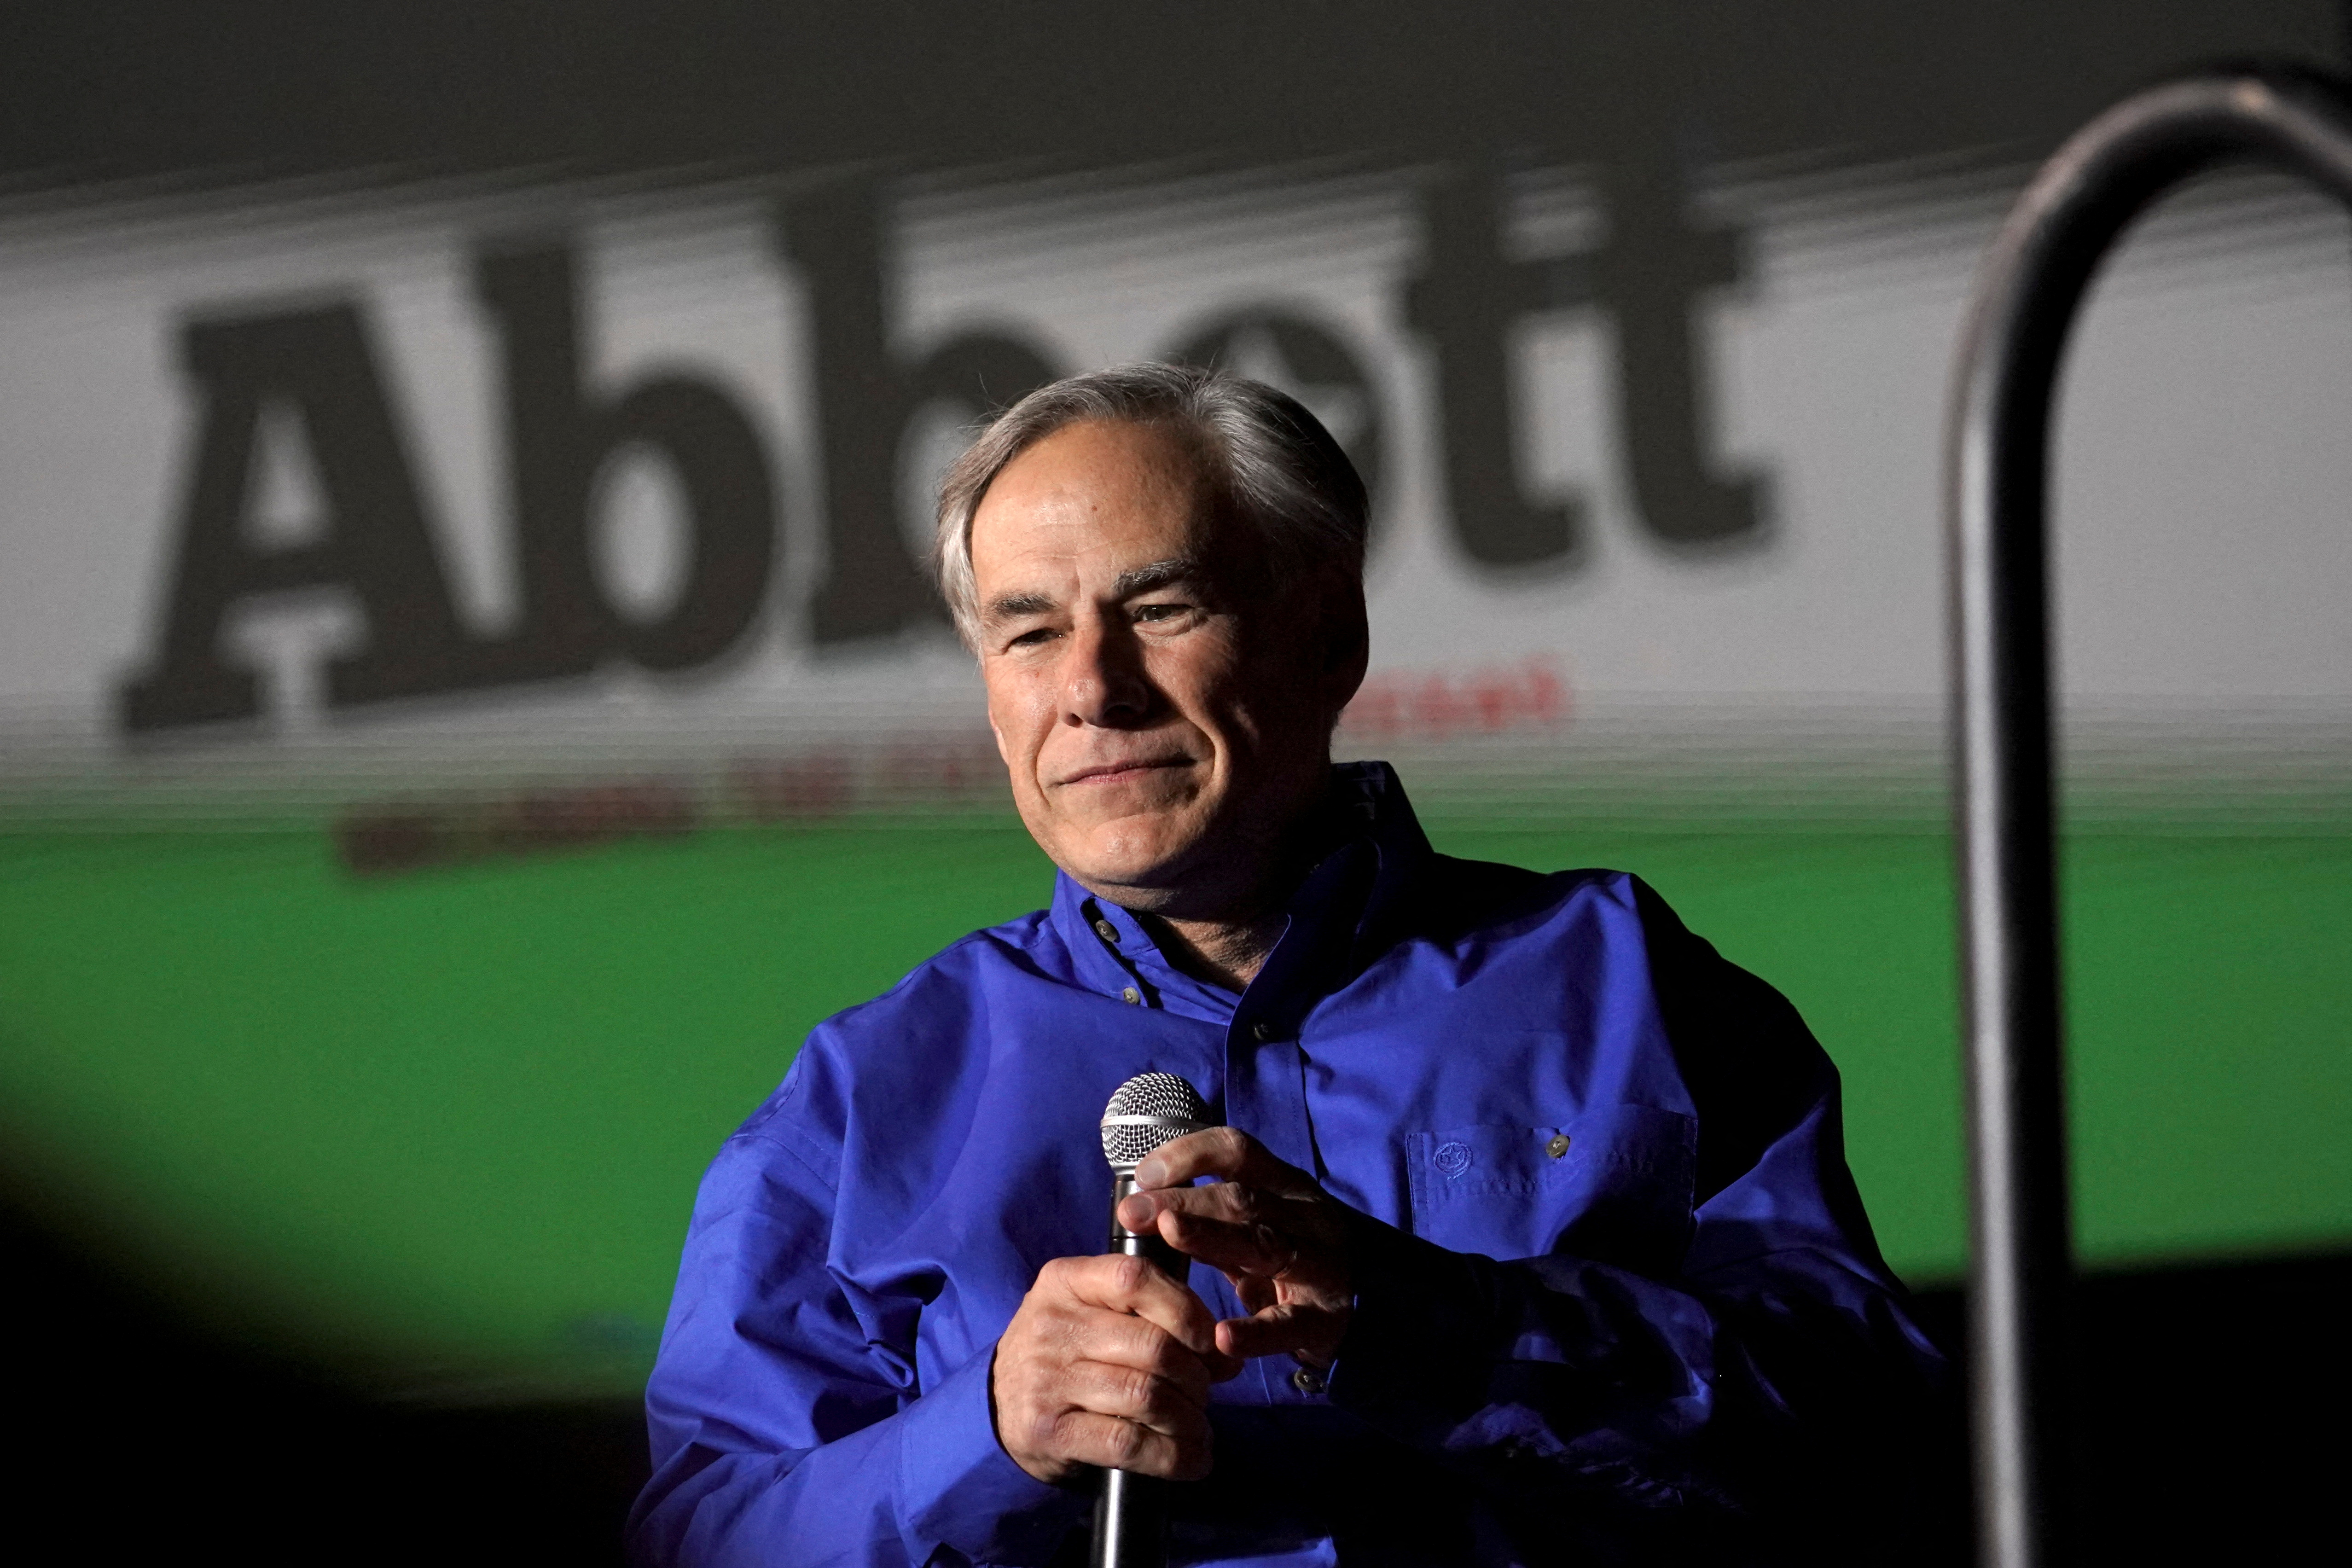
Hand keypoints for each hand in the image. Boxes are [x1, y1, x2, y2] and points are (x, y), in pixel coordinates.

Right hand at [991, 1253, 1243, 1484]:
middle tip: (1205, 1393)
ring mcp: (1047, 1380)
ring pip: (1147, 1396)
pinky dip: (1171, 1457)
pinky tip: (1189, 1460)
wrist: (996, 1403)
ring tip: (1200, 1430)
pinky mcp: (1049, 1431)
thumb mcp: (1093, 1311)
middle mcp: (1052, 1325)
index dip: (1187, 1311)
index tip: (1212, 1342)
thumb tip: (1229, 1356)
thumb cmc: (1065, 1351)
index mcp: (1065, 1281)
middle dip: (1197, 1377)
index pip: (1136, 1278)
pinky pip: (1127, 1444)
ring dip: (1190, 1420)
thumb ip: (1155, 1317)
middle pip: (1153, 1346)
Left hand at [1118, 1128, 1353, 1368]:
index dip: (1190, 1154)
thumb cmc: (1290, 1257)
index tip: (1144, 1173)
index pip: (1237, 1151)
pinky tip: (1223, 1337)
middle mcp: (1304, 1216)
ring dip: (1213, 1238)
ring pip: (1264, 1245)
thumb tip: (1136, 1207)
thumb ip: (1207, 1214)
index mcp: (1284, 1185)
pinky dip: (1255, 1331)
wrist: (1365, 1308)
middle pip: (1241, 1199)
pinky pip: (1287, 1323)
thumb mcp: (1254, 1226)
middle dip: (1182, 1201)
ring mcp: (1318, 1265)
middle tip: (1131, 1213)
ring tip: (1170, 1235)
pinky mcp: (1323, 1318)